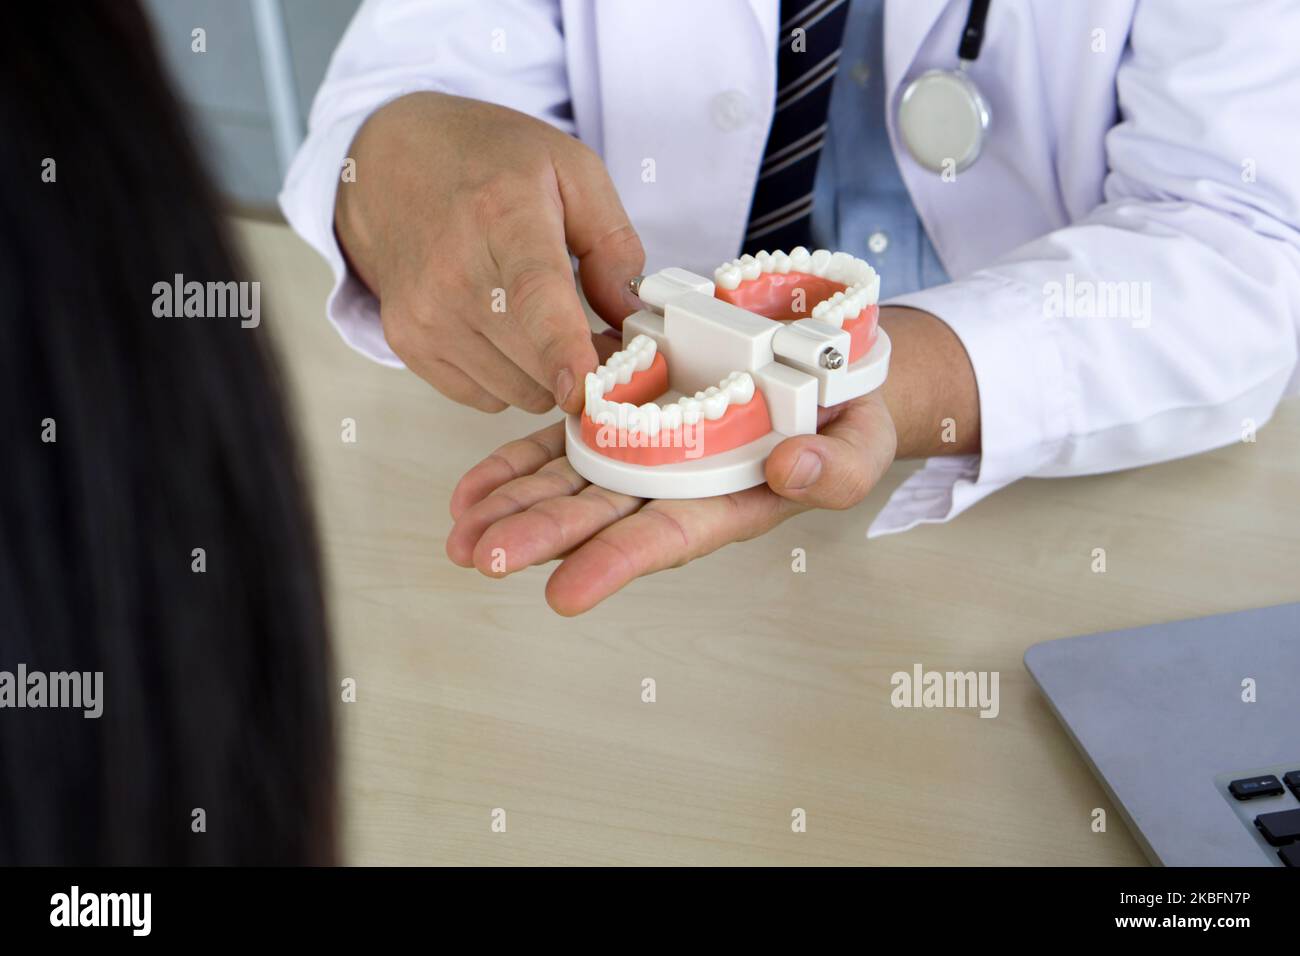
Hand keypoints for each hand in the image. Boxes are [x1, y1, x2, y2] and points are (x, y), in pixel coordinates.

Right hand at [336, 92, 644, 413]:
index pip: (534, 294)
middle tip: (596, 329)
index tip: (581, 387)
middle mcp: (454, 271)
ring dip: (546, 372)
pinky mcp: (408, 342)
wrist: (392, 163)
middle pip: (538, 360)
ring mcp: (426, 313)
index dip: (562, 348)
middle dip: (585, 361)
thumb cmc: (489, 164)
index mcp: (503, 216)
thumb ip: (613, 243)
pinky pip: (485, 398)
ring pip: (520, 391)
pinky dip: (508, 378)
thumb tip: (628, 313)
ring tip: (540, 319)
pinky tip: (503, 329)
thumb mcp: (572, 170)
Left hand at [445, 357, 897, 614]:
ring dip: (513, 506)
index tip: (565, 592)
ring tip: (461, 530)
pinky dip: (517, 463)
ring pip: (569, 483)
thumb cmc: (848, 422)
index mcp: (728, 504)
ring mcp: (643, 454)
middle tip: (483, 556)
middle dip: (541, 536)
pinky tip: (473, 489)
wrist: (824, 375)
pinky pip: (562, 442)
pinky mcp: (623, 416)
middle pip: (600, 517)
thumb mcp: (864, 445)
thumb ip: (838, 467)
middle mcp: (675, 488)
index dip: (616, 564)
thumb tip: (792, 470)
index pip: (666, 538)